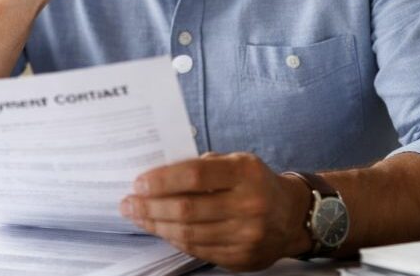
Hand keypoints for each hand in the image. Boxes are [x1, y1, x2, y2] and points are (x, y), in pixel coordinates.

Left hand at [120, 152, 312, 271]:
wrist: (292, 216)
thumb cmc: (255, 183)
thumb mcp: (236, 162)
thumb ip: (202, 166)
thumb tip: (157, 175)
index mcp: (245, 173)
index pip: (196, 175)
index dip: (162, 180)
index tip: (138, 183)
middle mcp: (249, 205)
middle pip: (187, 209)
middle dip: (150, 207)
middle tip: (127, 204)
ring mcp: (247, 235)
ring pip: (189, 233)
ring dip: (157, 226)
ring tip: (137, 217)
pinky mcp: (242, 257)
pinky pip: (198, 250)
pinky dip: (175, 240)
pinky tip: (161, 230)